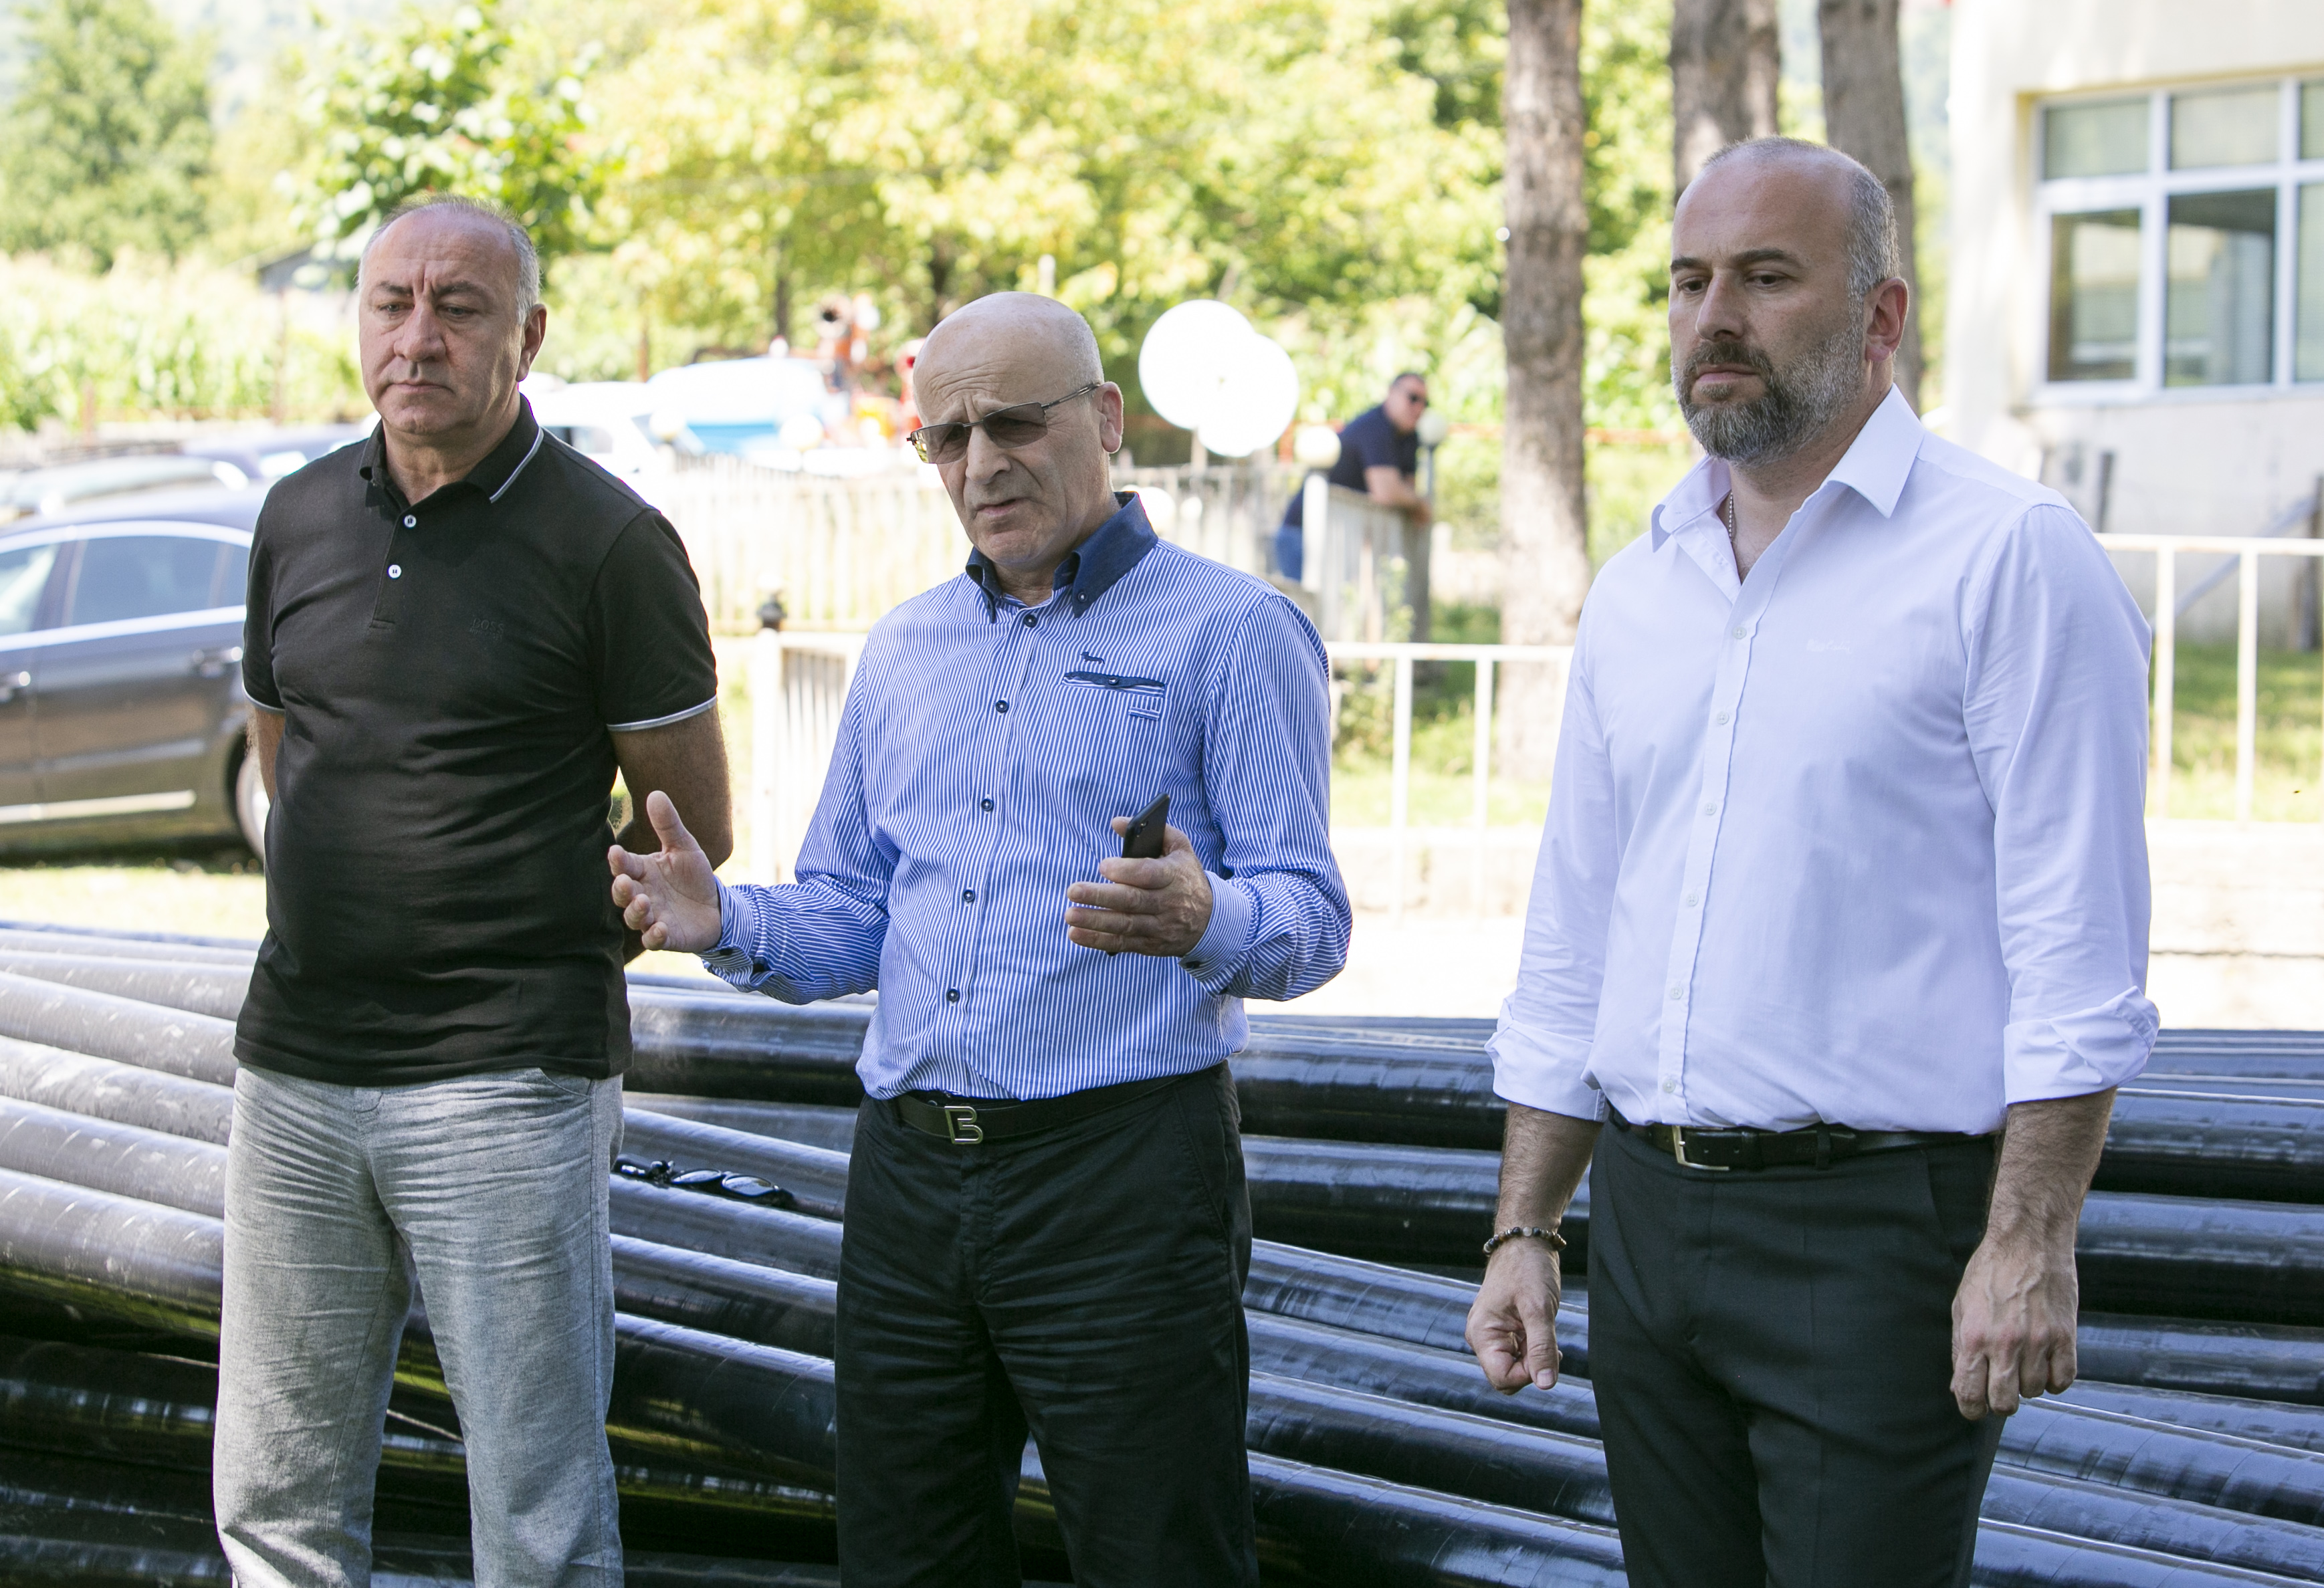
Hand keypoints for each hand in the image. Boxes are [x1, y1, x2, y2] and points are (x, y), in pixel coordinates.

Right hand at [608, 791, 722, 952]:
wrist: (716, 906)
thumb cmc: (693, 876)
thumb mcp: (684, 847)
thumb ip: (669, 825)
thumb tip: (655, 793)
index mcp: (642, 871)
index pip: (624, 865)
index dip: (618, 861)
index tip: (615, 852)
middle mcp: (642, 894)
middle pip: (622, 893)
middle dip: (620, 888)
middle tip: (624, 881)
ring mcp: (652, 917)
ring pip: (633, 918)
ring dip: (635, 911)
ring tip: (643, 902)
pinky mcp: (666, 937)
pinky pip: (653, 940)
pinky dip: (654, 936)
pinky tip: (660, 928)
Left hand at [1063, 819, 1212, 956]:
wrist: (1211, 919)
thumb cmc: (1186, 876)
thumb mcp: (1180, 849)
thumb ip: (1154, 831)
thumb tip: (1116, 822)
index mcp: (1175, 876)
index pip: (1150, 874)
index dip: (1126, 871)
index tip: (1103, 866)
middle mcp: (1168, 903)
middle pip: (1132, 901)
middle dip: (1100, 896)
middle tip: (1072, 890)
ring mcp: (1159, 927)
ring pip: (1125, 925)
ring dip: (1095, 921)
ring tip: (1070, 914)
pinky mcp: (1150, 945)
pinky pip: (1122, 943)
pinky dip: (1097, 940)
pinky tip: (1075, 933)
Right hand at [1465, 1238, 1561, 1392]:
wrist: (1526, 1242)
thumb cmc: (1528, 1268)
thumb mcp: (1539, 1309)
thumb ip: (1541, 1348)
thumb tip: (1546, 1384)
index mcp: (1481, 1333)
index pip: (1502, 1378)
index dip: (1528, 1375)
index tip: (1548, 1353)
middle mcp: (1480, 1337)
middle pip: (1506, 1377)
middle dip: (1531, 1367)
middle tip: (1547, 1340)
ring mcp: (1490, 1334)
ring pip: (1513, 1367)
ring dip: (1533, 1356)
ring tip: (1542, 1329)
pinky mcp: (1501, 1330)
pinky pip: (1516, 1354)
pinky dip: (1532, 1349)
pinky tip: (1540, 1330)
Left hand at [1950, 1231, 2078, 1418]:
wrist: (2028, 1243)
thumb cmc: (1990, 1272)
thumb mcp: (1961, 1306)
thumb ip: (1960, 1349)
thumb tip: (1960, 1387)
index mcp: (1973, 1337)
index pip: (1970, 1395)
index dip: (1971, 1409)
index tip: (1975, 1406)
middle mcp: (2006, 1344)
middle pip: (2005, 1403)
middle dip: (2000, 1402)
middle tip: (2001, 1386)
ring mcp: (2038, 1342)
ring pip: (2035, 1392)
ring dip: (2028, 1384)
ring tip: (2023, 1359)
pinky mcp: (2065, 1337)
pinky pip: (2063, 1381)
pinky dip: (2054, 1379)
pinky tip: (2045, 1362)